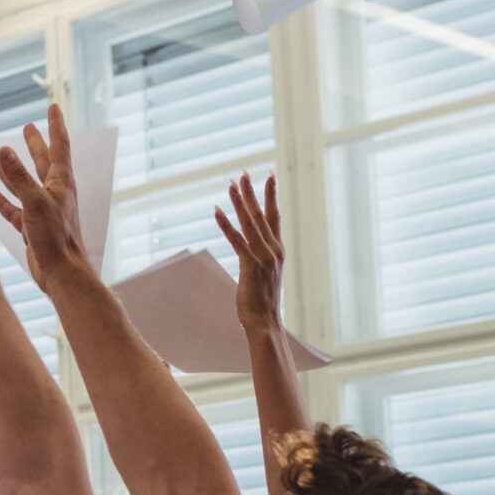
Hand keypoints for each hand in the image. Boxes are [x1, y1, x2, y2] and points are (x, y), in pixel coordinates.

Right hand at [0, 105, 91, 293]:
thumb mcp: (34, 201)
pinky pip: (16, 210)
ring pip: (26, 185)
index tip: (52, 106)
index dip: (54, 125)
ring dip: (14, 172)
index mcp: (61, 182)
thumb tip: (4, 150)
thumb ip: (18, 176)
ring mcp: (43, 211)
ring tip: (1, 157)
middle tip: (28, 127)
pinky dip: (5, 201)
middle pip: (43, 162)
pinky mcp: (33, 228)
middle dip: (35, 145)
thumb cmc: (55, 237)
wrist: (62, 273)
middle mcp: (54, 194)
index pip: (59, 145)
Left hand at [215, 173, 284, 332]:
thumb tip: (253, 254)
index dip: (271, 195)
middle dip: (252, 192)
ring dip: (239, 202)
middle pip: (261, 214)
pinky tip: (217, 211)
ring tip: (231, 184)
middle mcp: (273, 250)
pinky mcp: (250, 265)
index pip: (274, 216)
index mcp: (277, 250)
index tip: (269, 176)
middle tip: (243, 172)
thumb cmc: (262, 303)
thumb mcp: (265, 276)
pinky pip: (236, 240)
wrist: (265, 323)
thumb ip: (261, 260)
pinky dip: (226, 225)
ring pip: (250, 223)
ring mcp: (263, 257)